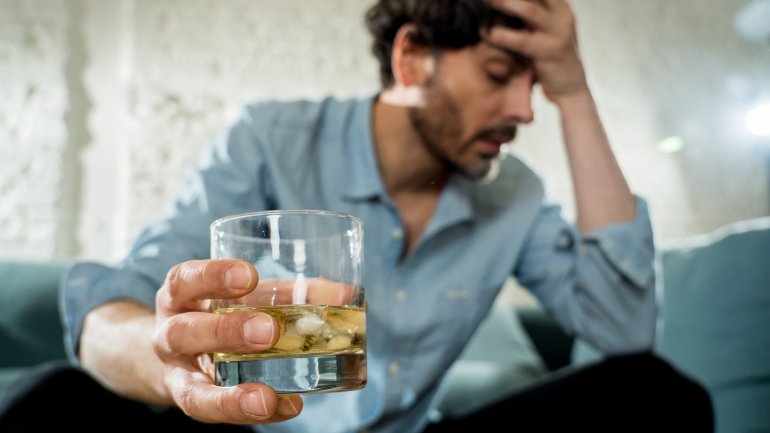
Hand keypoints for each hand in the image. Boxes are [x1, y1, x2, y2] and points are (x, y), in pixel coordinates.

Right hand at [152, 259, 302, 423]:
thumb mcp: (244, 296)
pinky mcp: (195, 404)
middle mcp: (169, 336)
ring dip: (232, 396)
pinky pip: (218, 416)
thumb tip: (345, 293)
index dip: (213, 276)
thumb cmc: (221, 313)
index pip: (185, 280)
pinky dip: (252, 413)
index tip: (250, 274)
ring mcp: (179, 377)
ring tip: (266, 396)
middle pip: (184, 333)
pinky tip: (286, 406)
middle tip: (268, 331)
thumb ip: (287, 293)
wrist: (177, 356)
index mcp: (180, 296)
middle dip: (226, 332)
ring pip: (192, 391)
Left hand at [485, 0, 588, 102]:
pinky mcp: (549, 51)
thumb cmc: (550, 55)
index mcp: (560, 6)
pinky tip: (489, 35)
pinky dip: (502, 36)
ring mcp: (558, 32)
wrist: (570, 85)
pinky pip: (522, 41)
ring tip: (486, 2)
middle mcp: (561, 15)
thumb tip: (499, 5)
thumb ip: (528, 15)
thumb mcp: (544, 29)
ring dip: (504, 3)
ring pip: (528, 10)